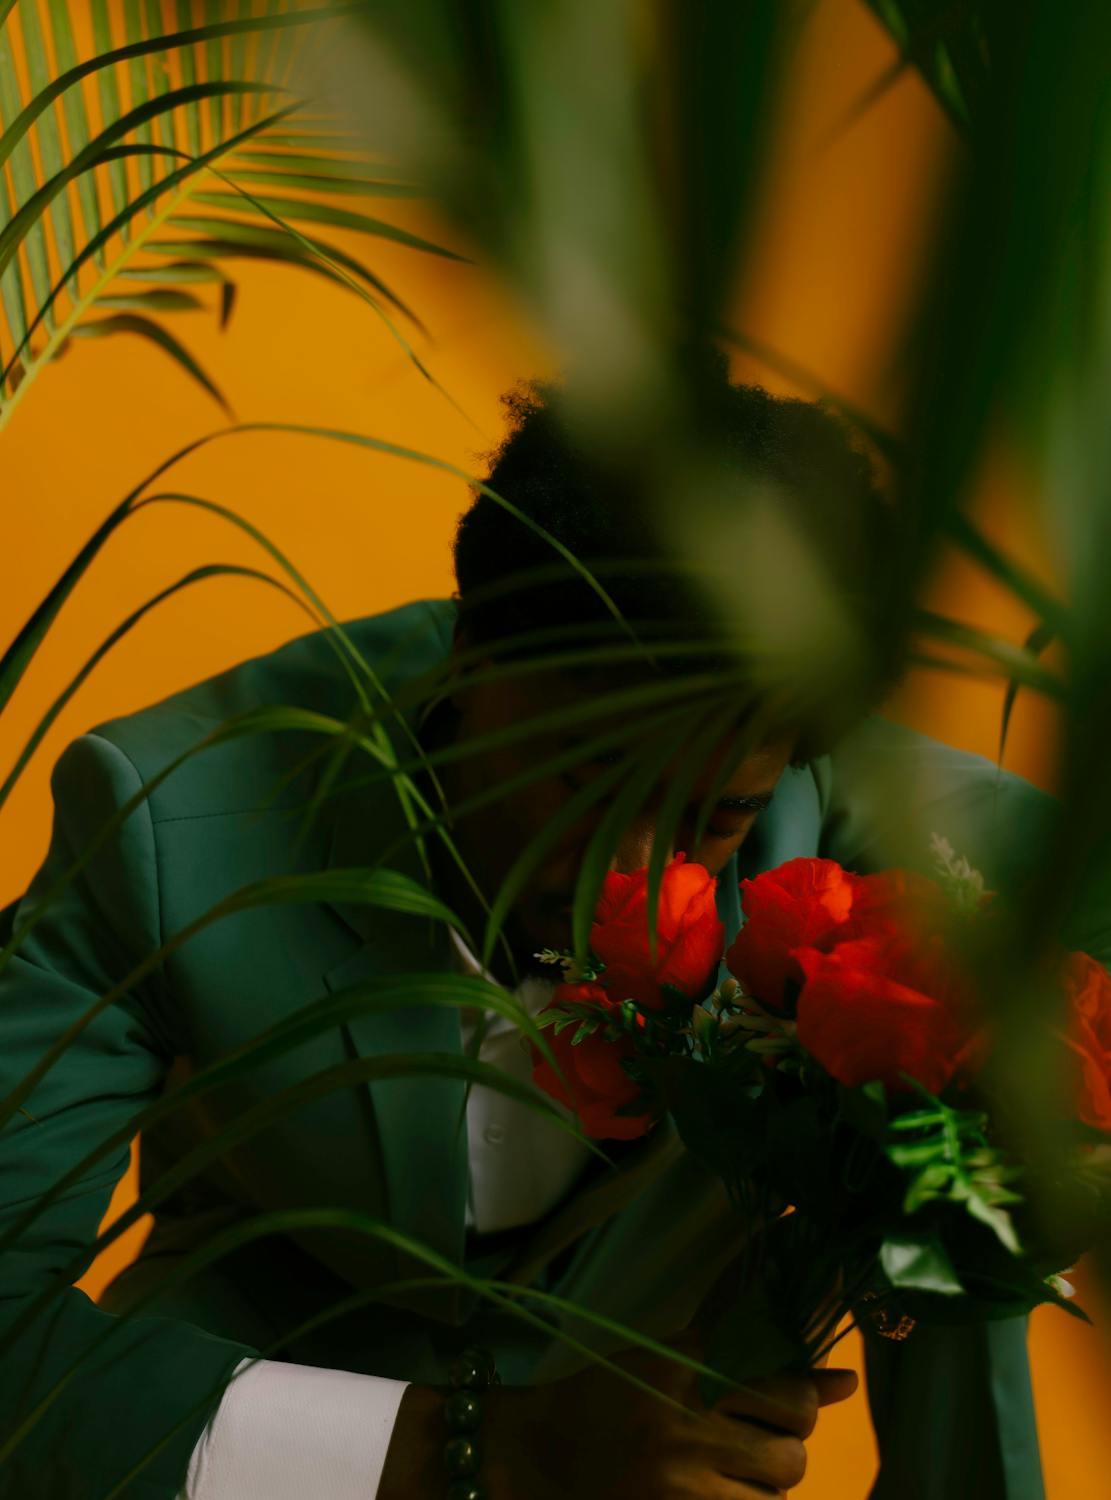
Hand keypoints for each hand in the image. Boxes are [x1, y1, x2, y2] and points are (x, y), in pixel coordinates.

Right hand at [482, 1328, 857, 1498]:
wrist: (533, 1460)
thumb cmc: (602, 1397)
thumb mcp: (664, 1358)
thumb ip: (743, 1355)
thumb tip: (845, 1380)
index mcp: (685, 1382)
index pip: (786, 1392)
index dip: (801, 1398)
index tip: (793, 1398)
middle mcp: (687, 1441)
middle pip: (790, 1455)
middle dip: (782, 1446)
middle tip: (748, 1438)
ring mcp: (682, 1494)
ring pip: (772, 1499)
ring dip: (761, 1486)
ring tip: (722, 1469)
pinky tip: (715, 1490)